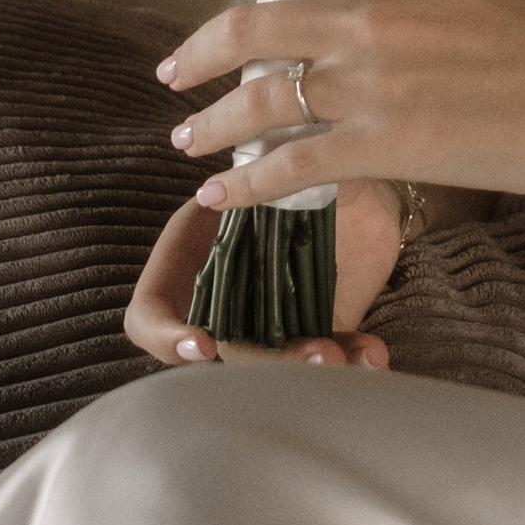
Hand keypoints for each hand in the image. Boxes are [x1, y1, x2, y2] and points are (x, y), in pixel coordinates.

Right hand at [124, 182, 400, 370]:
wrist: (357, 172)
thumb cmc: (298, 156)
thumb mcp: (279, 159)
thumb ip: (266, 179)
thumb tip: (260, 188)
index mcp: (191, 255)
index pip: (150, 314)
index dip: (166, 336)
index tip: (204, 344)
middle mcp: (224, 296)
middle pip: (226, 353)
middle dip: (273, 364)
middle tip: (321, 354)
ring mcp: (271, 316)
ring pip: (279, 363)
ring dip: (315, 368)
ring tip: (356, 355)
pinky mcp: (318, 325)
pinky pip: (328, 354)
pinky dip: (353, 359)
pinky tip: (374, 353)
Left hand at [147, 0, 524, 214]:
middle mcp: (367, 13)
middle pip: (246, 28)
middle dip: (193, 55)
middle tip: (171, 73)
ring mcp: (372, 82)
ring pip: (259, 102)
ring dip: (211, 125)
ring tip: (188, 138)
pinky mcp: (386, 146)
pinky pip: (290, 167)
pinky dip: (245, 183)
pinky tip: (221, 194)